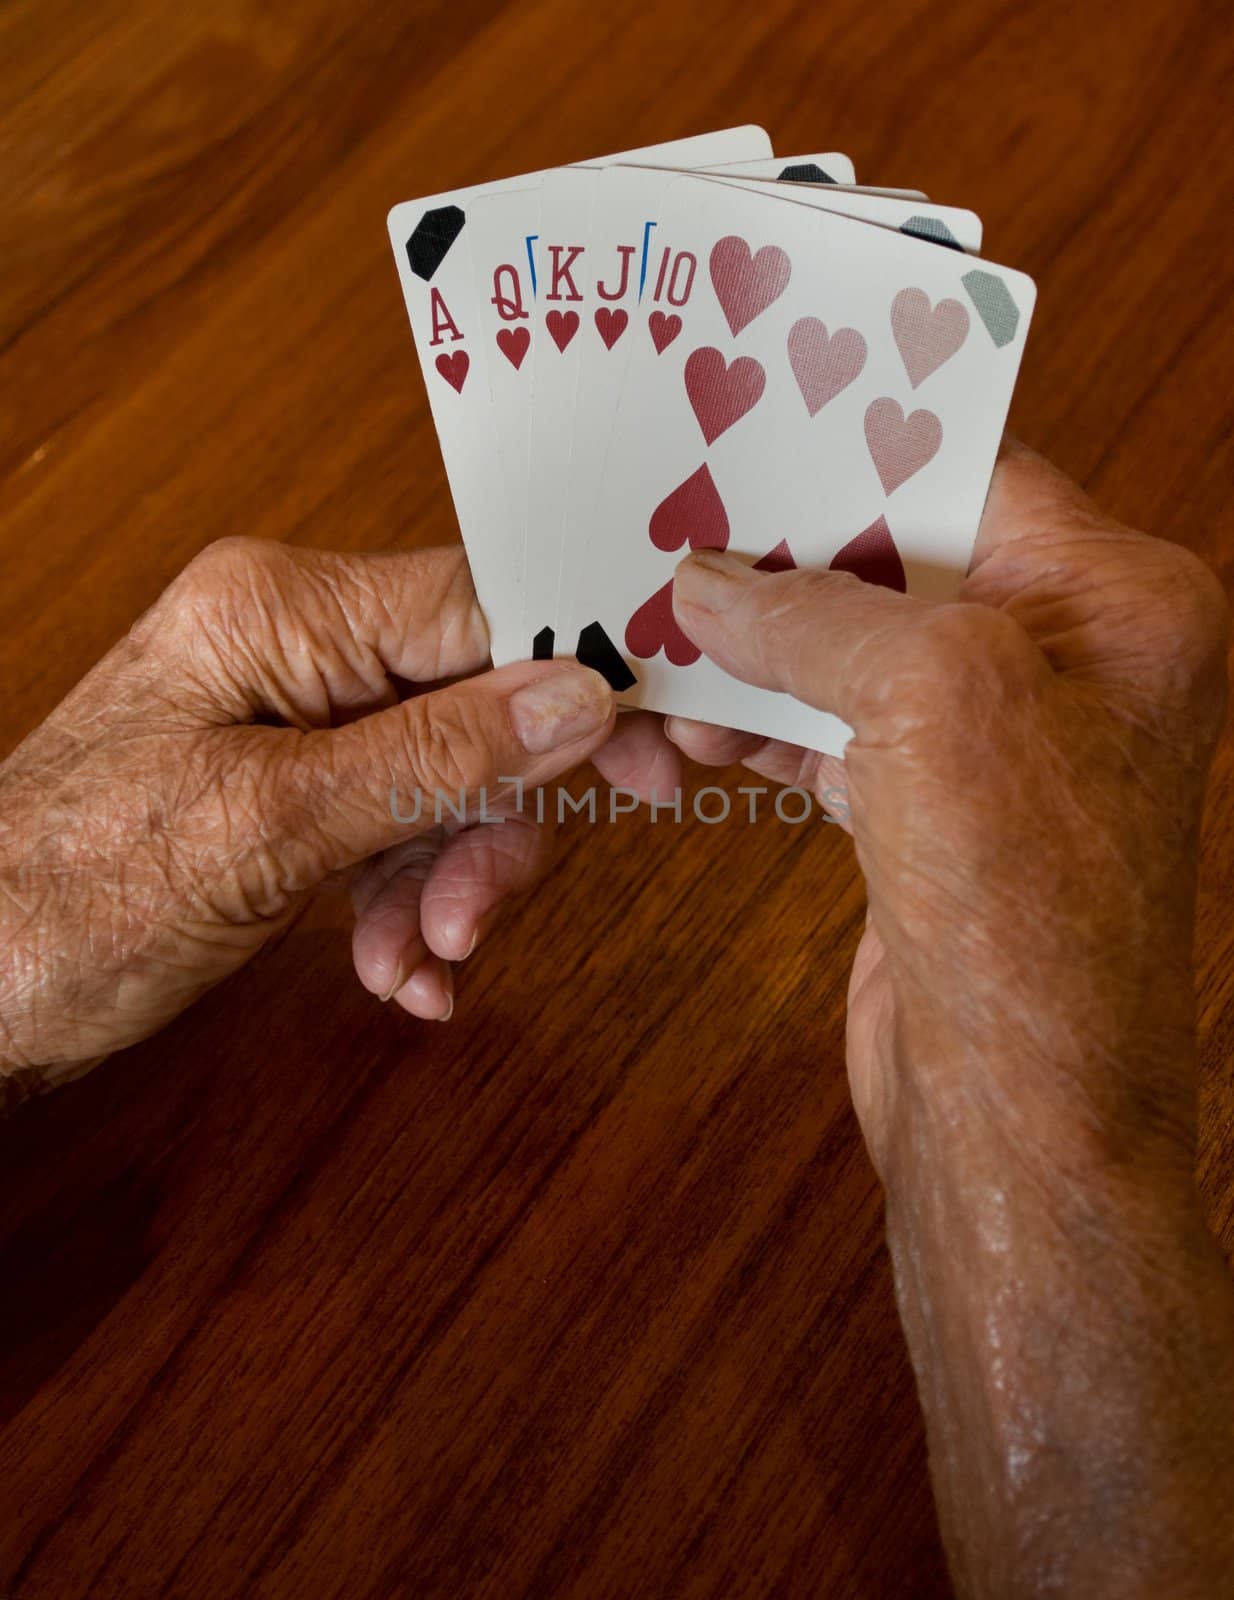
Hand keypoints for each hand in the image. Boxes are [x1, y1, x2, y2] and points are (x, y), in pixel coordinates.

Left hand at [0, 539, 669, 1100]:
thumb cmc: (66, 899)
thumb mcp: (269, 830)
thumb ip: (433, 757)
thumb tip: (580, 697)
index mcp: (281, 611)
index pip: (482, 606)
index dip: (581, 677)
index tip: (657, 754)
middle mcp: (297, 649)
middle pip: (478, 707)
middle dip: (492, 823)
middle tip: (478, 914)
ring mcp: (296, 721)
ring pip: (449, 783)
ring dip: (450, 884)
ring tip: (417, 962)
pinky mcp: (293, 789)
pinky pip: (399, 830)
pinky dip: (410, 905)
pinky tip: (395, 972)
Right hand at [670, 438, 1227, 1180]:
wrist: (1016, 1116)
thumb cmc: (1027, 918)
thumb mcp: (931, 702)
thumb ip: (816, 612)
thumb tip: (712, 578)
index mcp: (1121, 606)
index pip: (971, 475)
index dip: (852, 449)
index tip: (744, 424)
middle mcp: (1071, 665)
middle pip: (900, 561)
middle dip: (783, 556)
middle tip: (675, 532)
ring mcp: (999, 746)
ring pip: (854, 649)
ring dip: (755, 646)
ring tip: (661, 640)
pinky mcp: (933, 815)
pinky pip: (832, 729)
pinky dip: (761, 721)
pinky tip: (695, 726)